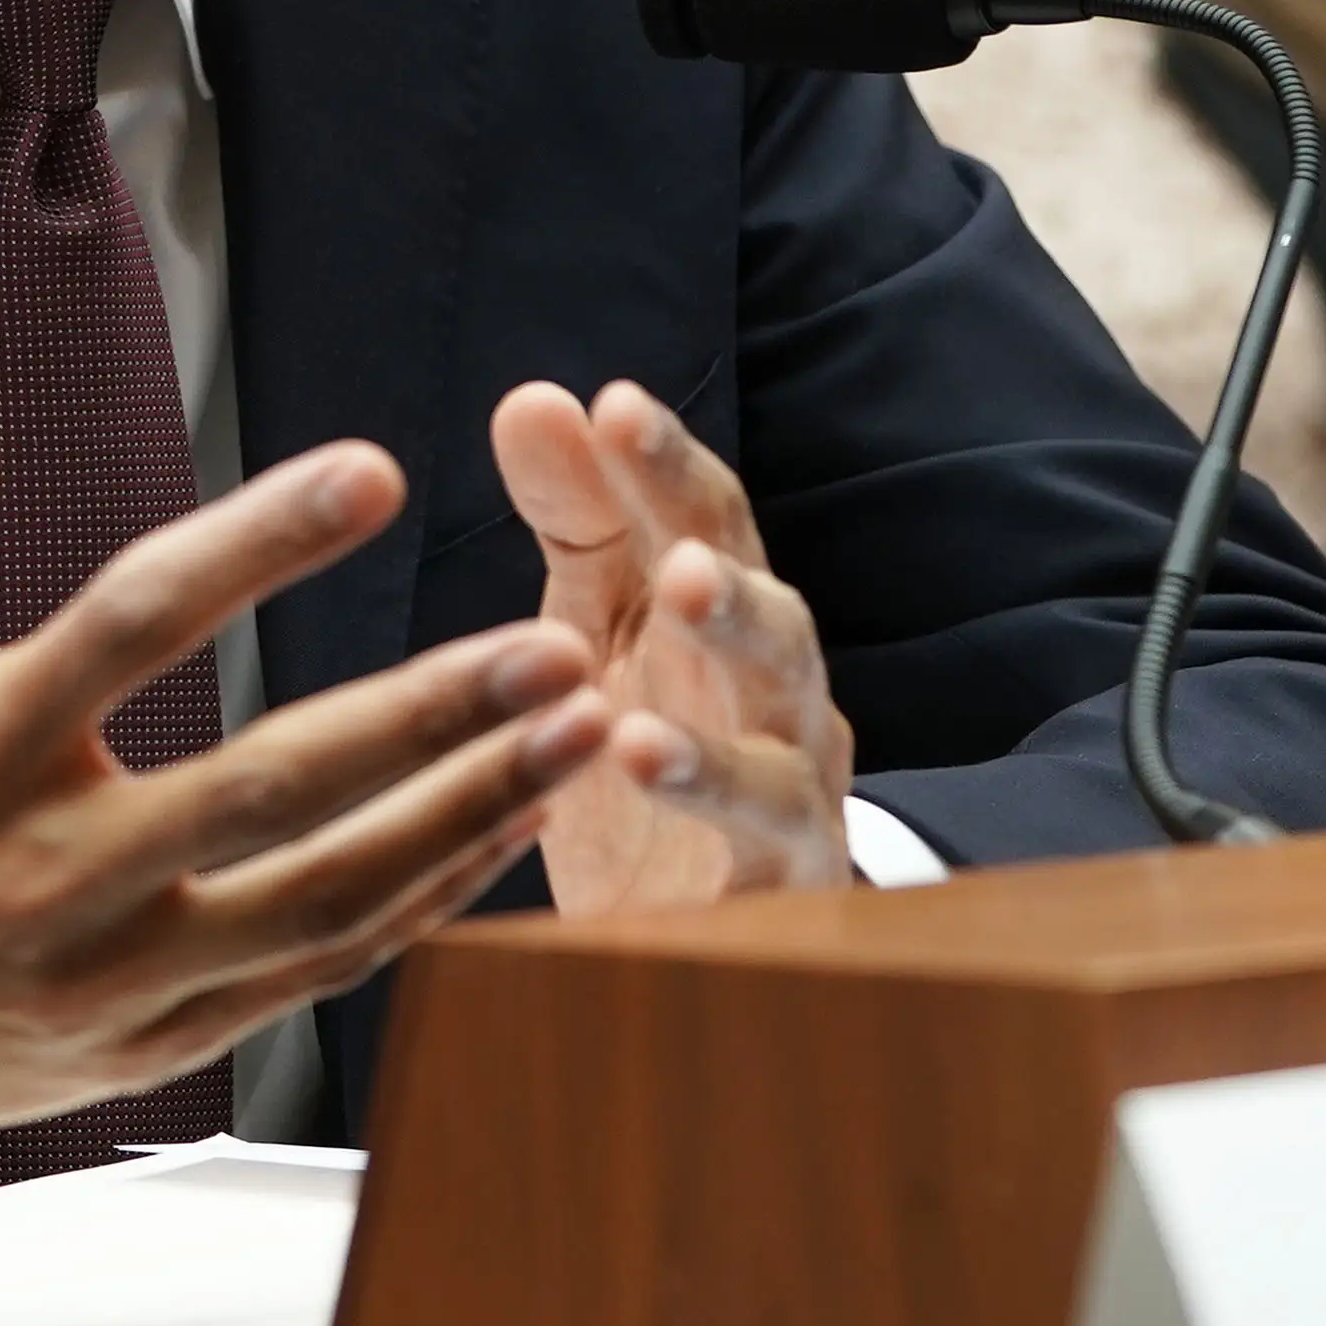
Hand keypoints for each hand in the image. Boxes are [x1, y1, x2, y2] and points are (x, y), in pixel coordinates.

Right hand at [0, 391, 616, 1162]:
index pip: (135, 624)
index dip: (258, 544)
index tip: (373, 476)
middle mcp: (51, 874)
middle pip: (274, 786)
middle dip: (432, 717)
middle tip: (553, 647)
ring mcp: (108, 977)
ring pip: (321, 902)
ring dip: (462, 820)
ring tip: (573, 740)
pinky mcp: (142, 1045)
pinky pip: (309, 982)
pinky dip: (416, 915)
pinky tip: (496, 842)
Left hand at [500, 378, 861, 913]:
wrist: (684, 926)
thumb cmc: (641, 750)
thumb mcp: (596, 626)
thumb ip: (576, 520)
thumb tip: (534, 399)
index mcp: (723, 623)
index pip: (710, 527)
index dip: (669, 470)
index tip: (613, 409)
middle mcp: (776, 697)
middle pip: (773, 626)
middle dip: (729, 591)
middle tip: (679, 560)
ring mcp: (791, 794)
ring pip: (784, 746)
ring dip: (725, 731)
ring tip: (658, 693)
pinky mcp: (781, 888)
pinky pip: (761, 845)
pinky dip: (711, 806)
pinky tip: (642, 766)